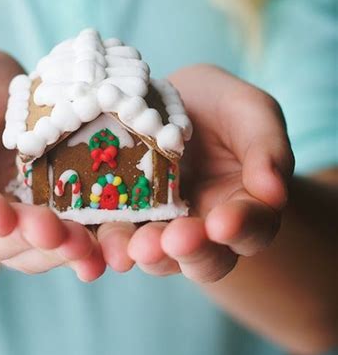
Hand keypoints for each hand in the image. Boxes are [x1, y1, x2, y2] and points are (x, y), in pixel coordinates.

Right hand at [0, 50, 104, 281]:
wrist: (7, 103)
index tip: (0, 216)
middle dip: (23, 237)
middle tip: (54, 232)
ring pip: (23, 253)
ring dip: (55, 253)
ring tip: (85, 248)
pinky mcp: (37, 233)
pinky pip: (55, 251)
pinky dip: (78, 256)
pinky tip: (101, 257)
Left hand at [98, 65, 293, 281]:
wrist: (166, 97)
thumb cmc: (219, 106)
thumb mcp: (250, 112)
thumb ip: (267, 148)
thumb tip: (273, 191)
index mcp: (244, 208)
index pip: (251, 228)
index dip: (241, 227)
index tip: (224, 221)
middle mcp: (201, 229)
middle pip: (202, 257)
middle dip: (188, 251)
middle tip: (173, 240)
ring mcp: (156, 226)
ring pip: (151, 253)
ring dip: (140, 253)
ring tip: (129, 248)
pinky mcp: (115, 216)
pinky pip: (105, 234)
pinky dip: (94, 242)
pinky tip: (81, 239)